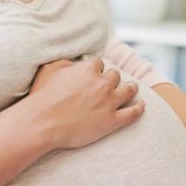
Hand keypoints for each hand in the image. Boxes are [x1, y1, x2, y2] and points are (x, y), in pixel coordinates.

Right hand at [26, 58, 145, 149]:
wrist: (43, 123)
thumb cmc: (42, 96)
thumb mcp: (49, 69)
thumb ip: (65, 63)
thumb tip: (74, 63)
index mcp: (89, 69)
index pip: (99, 63)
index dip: (96, 69)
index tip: (95, 73)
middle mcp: (103, 83)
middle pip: (115, 75)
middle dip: (112, 78)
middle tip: (110, 83)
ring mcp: (109, 102)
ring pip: (128, 90)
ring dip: (131, 88)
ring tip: (133, 88)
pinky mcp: (112, 121)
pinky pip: (132, 113)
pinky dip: (139, 109)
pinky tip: (143, 106)